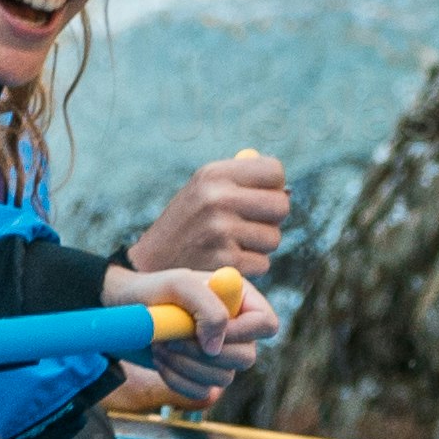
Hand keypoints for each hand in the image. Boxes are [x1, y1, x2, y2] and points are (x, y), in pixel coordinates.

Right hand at [118, 151, 288, 290]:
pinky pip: (263, 263)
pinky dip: (250, 266)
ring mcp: (220, 230)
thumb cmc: (188, 224)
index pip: (274, 171)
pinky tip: (227, 261)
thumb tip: (287, 190)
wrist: (151, 264)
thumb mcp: (204, 190)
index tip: (257, 198)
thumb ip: (242, 183)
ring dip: (259, 246)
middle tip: (249, 225)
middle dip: (271, 219)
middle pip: (281, 205)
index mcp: (213, 173)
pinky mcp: (225, 261)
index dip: (272, 187)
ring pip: (274, 238)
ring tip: (232, 244)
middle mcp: (217, 198)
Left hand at [143, 262, 275, 400]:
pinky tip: (160, 360)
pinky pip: (202, 392)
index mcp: (239, 300)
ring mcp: (220, 356)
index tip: (204, 334)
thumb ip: (208, 308)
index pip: (266, 324)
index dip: (242, 334)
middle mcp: (236, 329)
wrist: (125, 311)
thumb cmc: (153, 291)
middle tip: (171, 338)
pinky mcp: (201, 376)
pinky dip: (177, 379)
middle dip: (203, 353)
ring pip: (223, 378)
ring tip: (160, 344)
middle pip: (246, 357)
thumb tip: (216, 347)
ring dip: (185, 364)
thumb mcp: (179, 285)